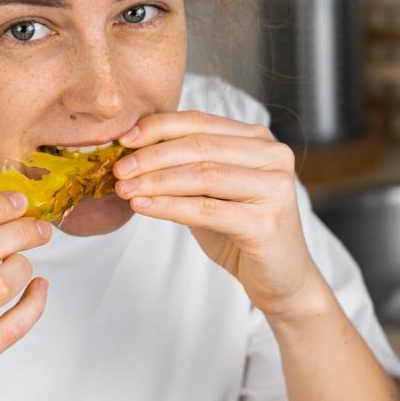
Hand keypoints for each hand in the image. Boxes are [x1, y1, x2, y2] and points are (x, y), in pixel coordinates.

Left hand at [113, 110, 325, 317]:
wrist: (281, 278)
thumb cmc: (238, 227)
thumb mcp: (209, 189)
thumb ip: (182, 166)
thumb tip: (130, 151)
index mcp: (257, 139)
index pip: (199, 121)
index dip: (158, 127)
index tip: (123, 139)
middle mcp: (272, 156)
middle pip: (200, 145)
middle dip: (152, 155)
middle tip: (118, 168)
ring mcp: (275, 188)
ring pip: (203, 174)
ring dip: (156, 180)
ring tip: (124, 188)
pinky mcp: (268, 222)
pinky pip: (207, 209)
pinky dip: (168, 206)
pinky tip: (141, 206)